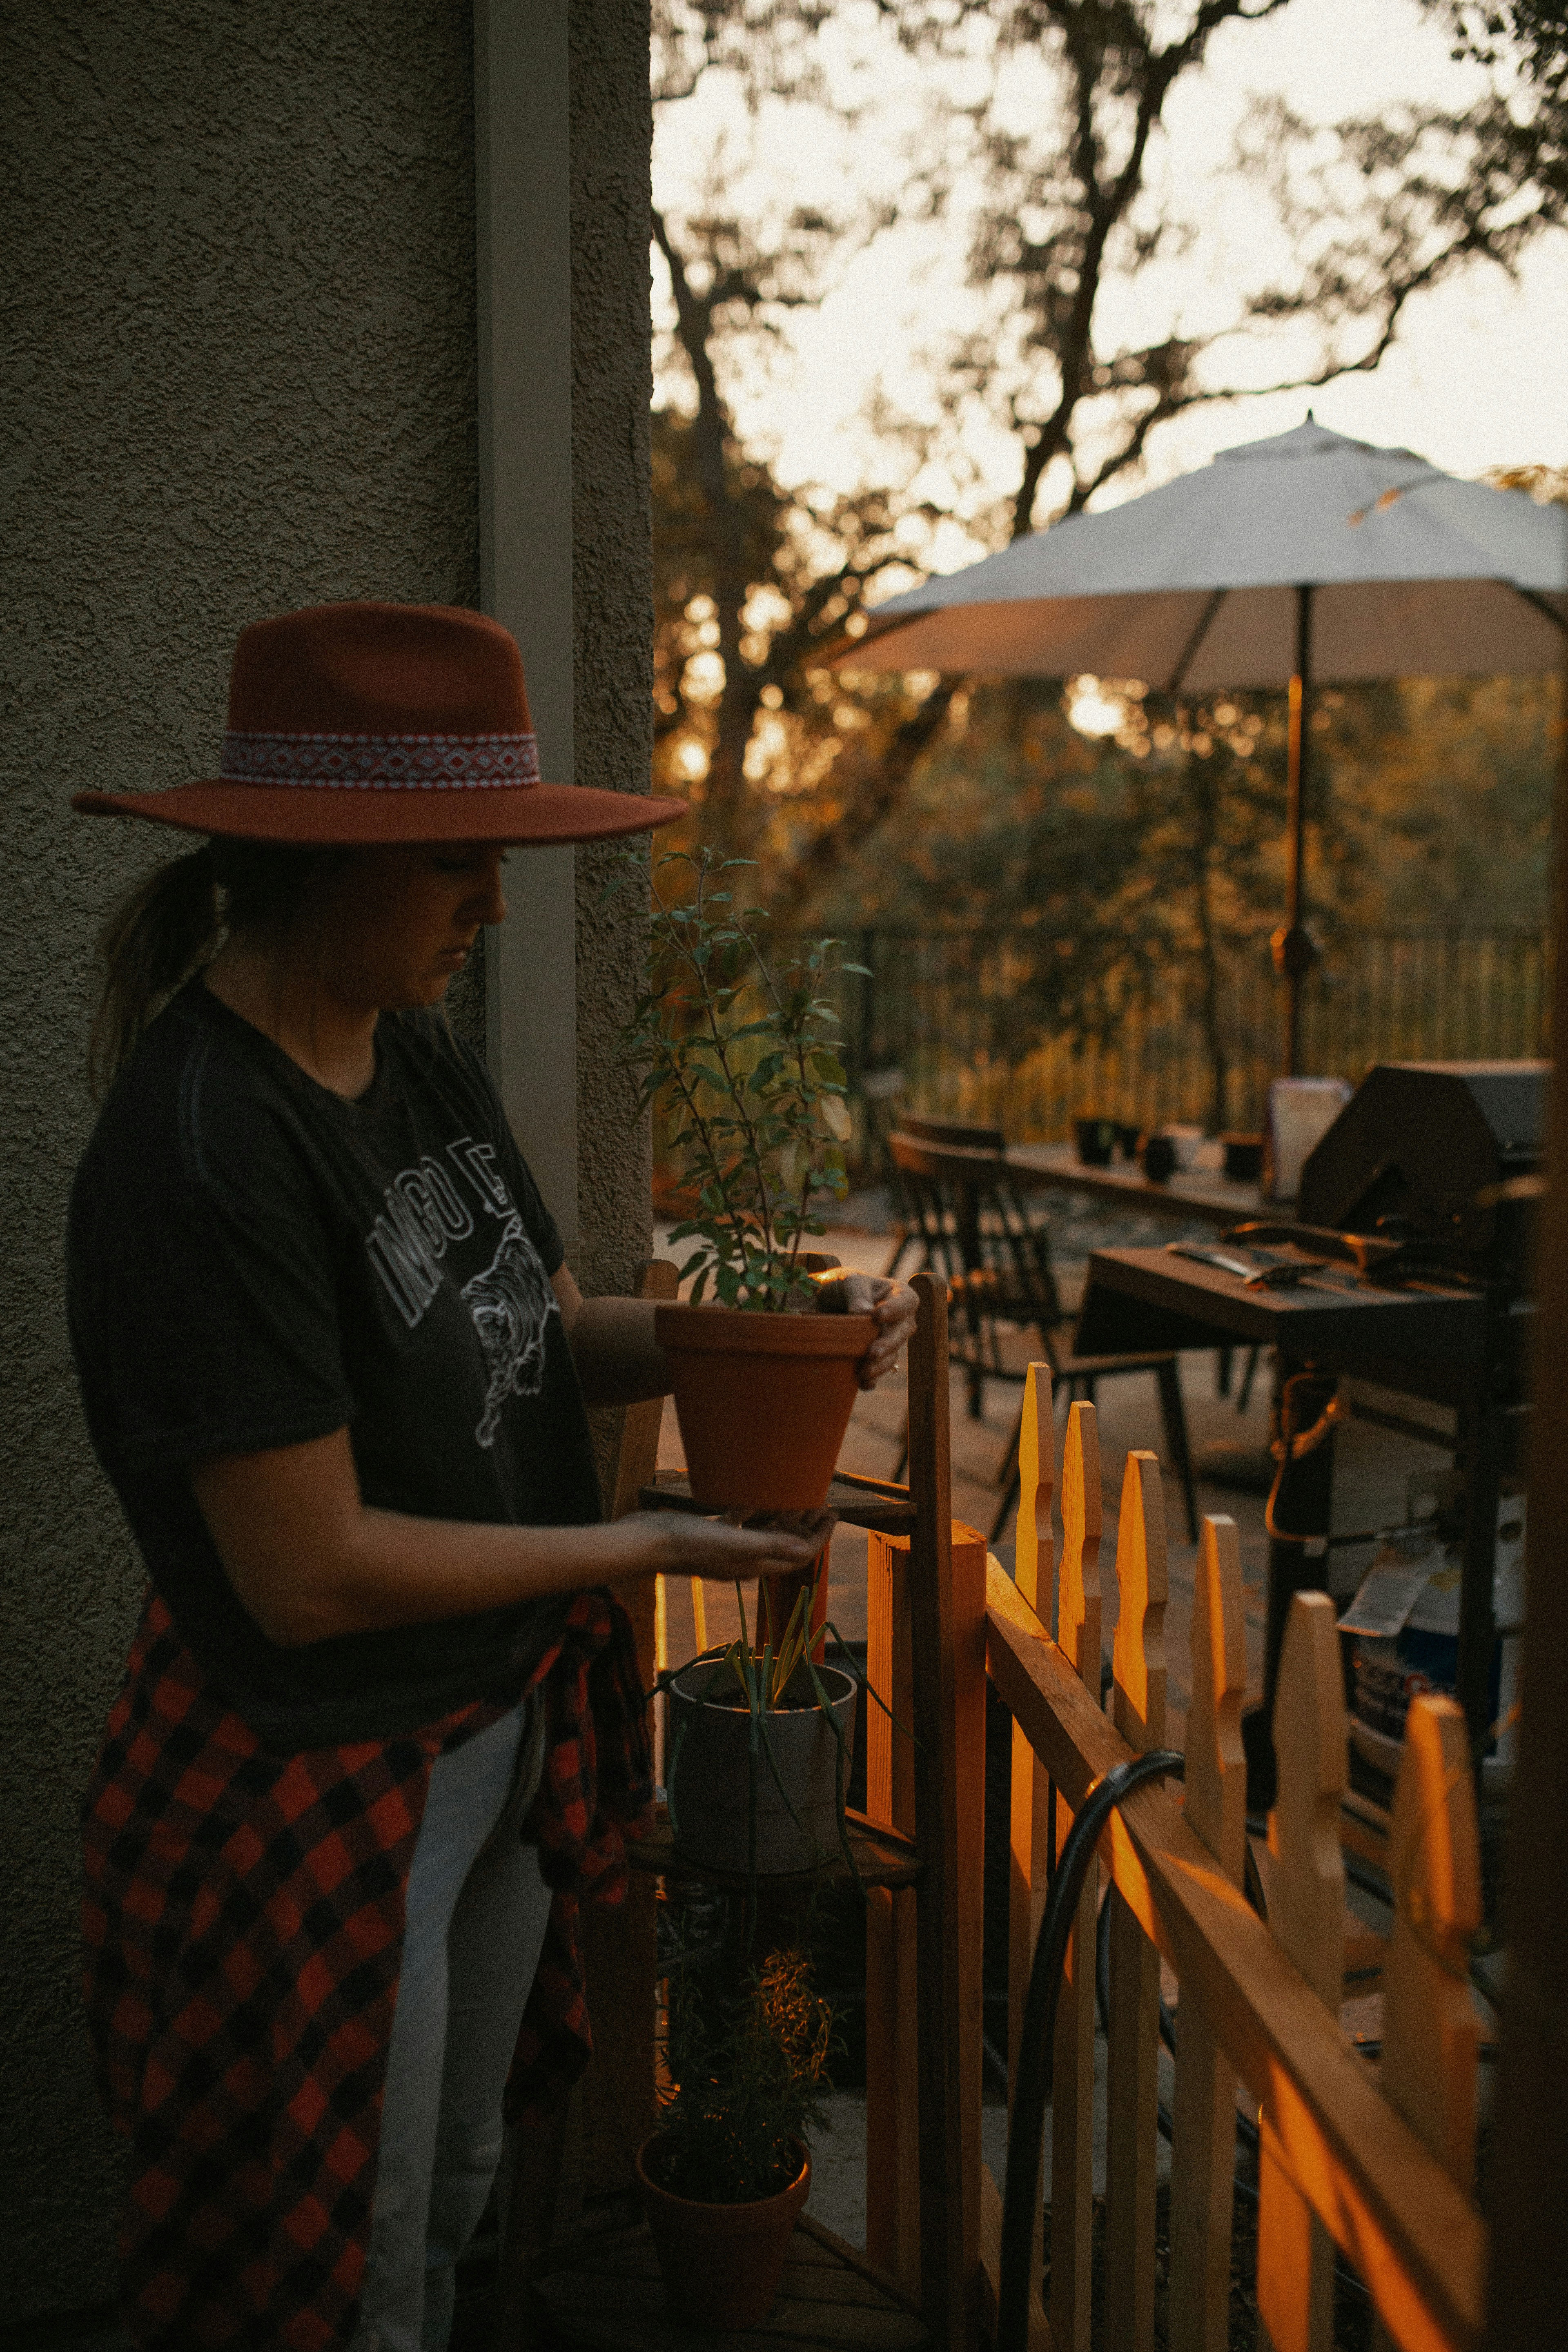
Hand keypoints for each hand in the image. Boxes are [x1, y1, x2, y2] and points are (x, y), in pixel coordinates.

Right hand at [617, 1507, 837, 1580]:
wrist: (645, 1543)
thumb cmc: (688, 1545)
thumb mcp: (733, 1543)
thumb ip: (768, 1545)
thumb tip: (806, 1550)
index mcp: (753, 1564)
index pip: (797, 1555)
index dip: (819, 1536)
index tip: (833, 1513)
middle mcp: (743, 1559)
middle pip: (784, 1544)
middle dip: (805, 1525)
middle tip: (820, 1500)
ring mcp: (725, 1547)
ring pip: (763, 1533)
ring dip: (782, 1517)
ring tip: (795, 1495)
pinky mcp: (709, 1534)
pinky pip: (737, 1522)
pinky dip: (750, 1510)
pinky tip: (752, 1493)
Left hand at [817, 1271, 918, 1387]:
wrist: (823, 1306)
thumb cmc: (842, 1287)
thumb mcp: (847, 1282)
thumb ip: (857, 1295)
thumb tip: (865, 1314)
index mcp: (898, 1295)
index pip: (907, 1302)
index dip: (896, 1310)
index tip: (877, 1316)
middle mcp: (899, 1320)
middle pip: (902, 1333)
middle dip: (888, 1344)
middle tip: (872, 1352)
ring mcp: (889, 1342)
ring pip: (892, 1356)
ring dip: (880, 1365)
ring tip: (864, 1371)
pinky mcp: (877, 1360)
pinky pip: (879, 1372)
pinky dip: (871, 1379)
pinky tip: (863, 1383)